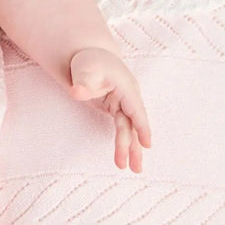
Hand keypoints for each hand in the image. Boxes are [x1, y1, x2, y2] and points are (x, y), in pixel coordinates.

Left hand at [69, 47, 151, 172]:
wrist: (88, 55)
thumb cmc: (89, 61)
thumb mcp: (85, 68)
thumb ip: (82, 81)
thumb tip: (76, 92)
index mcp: (126, 87)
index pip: (136, 109)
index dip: (142, 126)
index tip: (148, 144)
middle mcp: (128, 97)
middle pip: (133, 124)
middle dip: (133, 146)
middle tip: (134, 168)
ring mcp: (123, 104)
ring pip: (128, 129)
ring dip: (130, 148)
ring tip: (133, 169)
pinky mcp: (115, 109)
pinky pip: (122, 128)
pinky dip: (124, 141)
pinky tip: (125, 155)